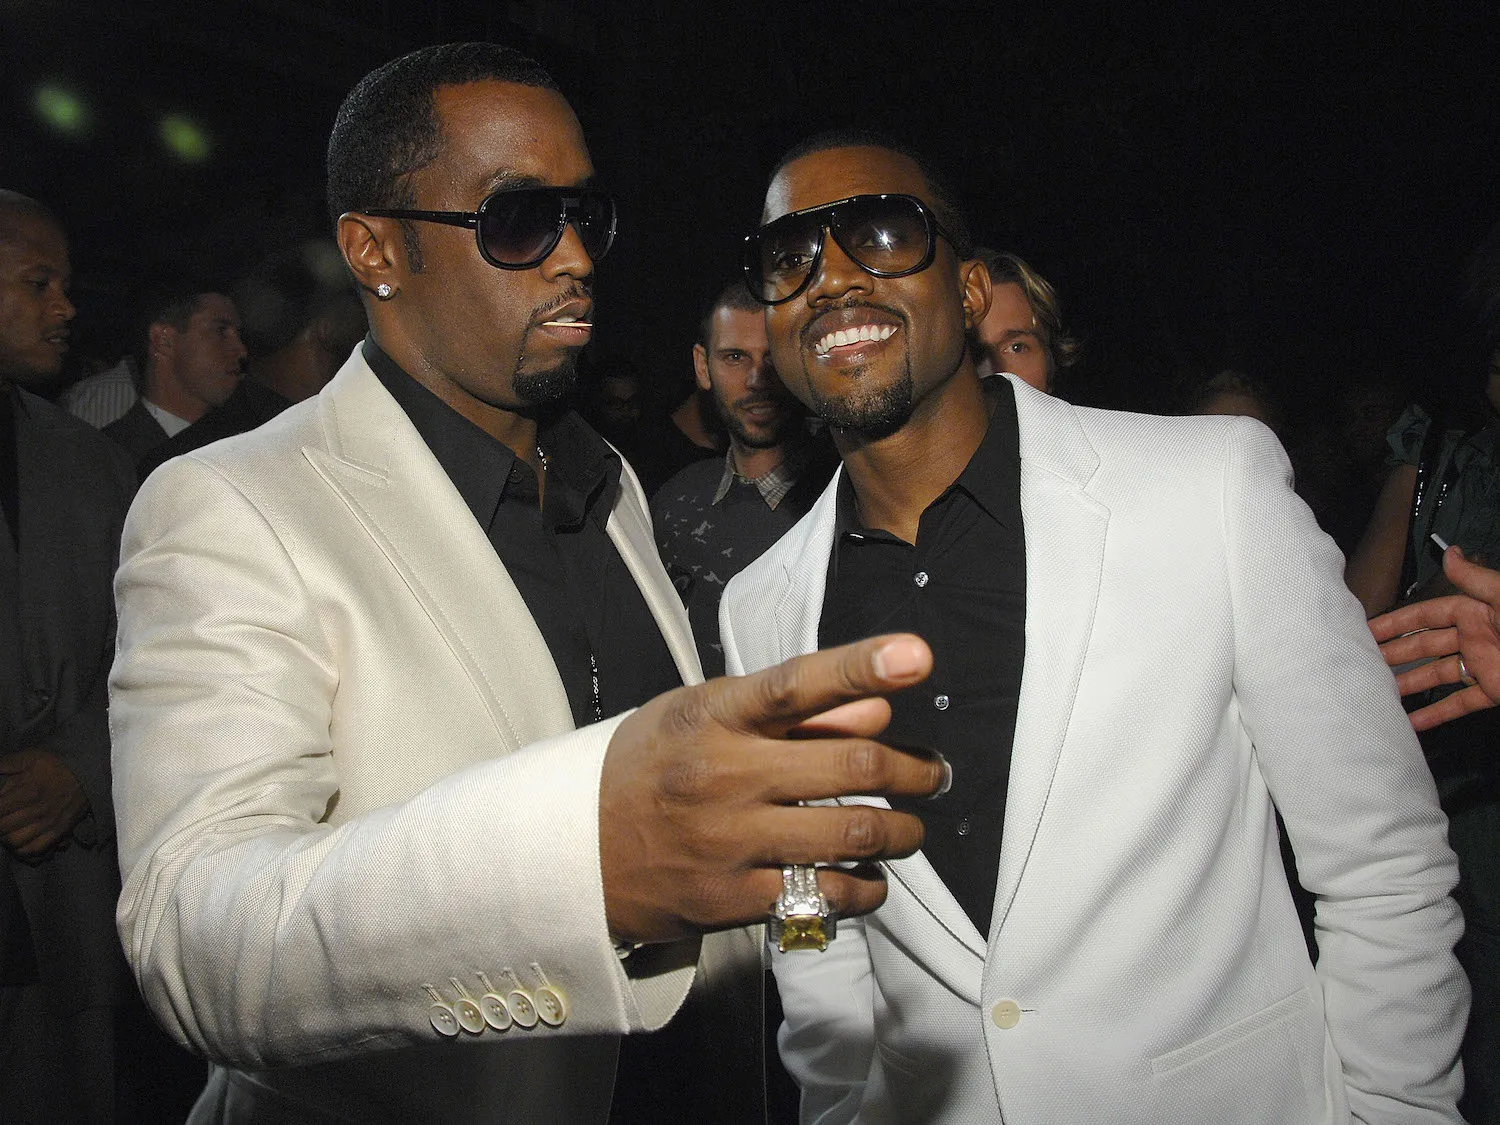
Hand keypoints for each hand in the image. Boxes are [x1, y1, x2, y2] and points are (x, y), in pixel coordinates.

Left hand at [0, 748, 88, 857]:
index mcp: (27, 792)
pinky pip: (34, 849)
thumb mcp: (30, 757)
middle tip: (1, 817)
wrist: (87, 772)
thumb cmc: (55, 765)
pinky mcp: (59, 831)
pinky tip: (18, 842)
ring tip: (6, 830)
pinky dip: (21, 849)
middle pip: (3, 828)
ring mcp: (48, 823)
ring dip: (5, 838)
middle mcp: (37, 811)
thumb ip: (6, 764)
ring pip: (15, 842)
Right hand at [600, 633, 944, 942]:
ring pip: (853, 833)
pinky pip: (828, 894)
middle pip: (852, 765)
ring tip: (909, 829)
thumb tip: (876, 711)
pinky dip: (865, 886)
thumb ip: (787, 713)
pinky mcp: (733, 900)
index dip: (861, 667)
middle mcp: (724, 775)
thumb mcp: (700, 716)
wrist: (573, 850)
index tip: (917, 656)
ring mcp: (730, 841)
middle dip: (915, 770)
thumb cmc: (650, 766)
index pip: (796, 684)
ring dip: (903, 832)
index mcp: (714, 717)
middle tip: (933, 772)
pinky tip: (869, 877)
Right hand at [1368, 545, 1499, 730]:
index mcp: (1478, 611)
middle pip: (1426, 645)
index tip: (1365, 629)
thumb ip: (1477, 580)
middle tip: (1360, 662)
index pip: (1427, 613)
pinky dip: (1436, 714)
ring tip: (1376, 694)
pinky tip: (1412, 724)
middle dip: (1393, 653)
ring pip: (1437, 674)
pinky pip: (1460, 703)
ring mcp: (1484, 666)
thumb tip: (1449, 552)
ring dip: (1408, 685)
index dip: (1397, 621)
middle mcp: (1476, 636)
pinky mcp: (1494, 692)